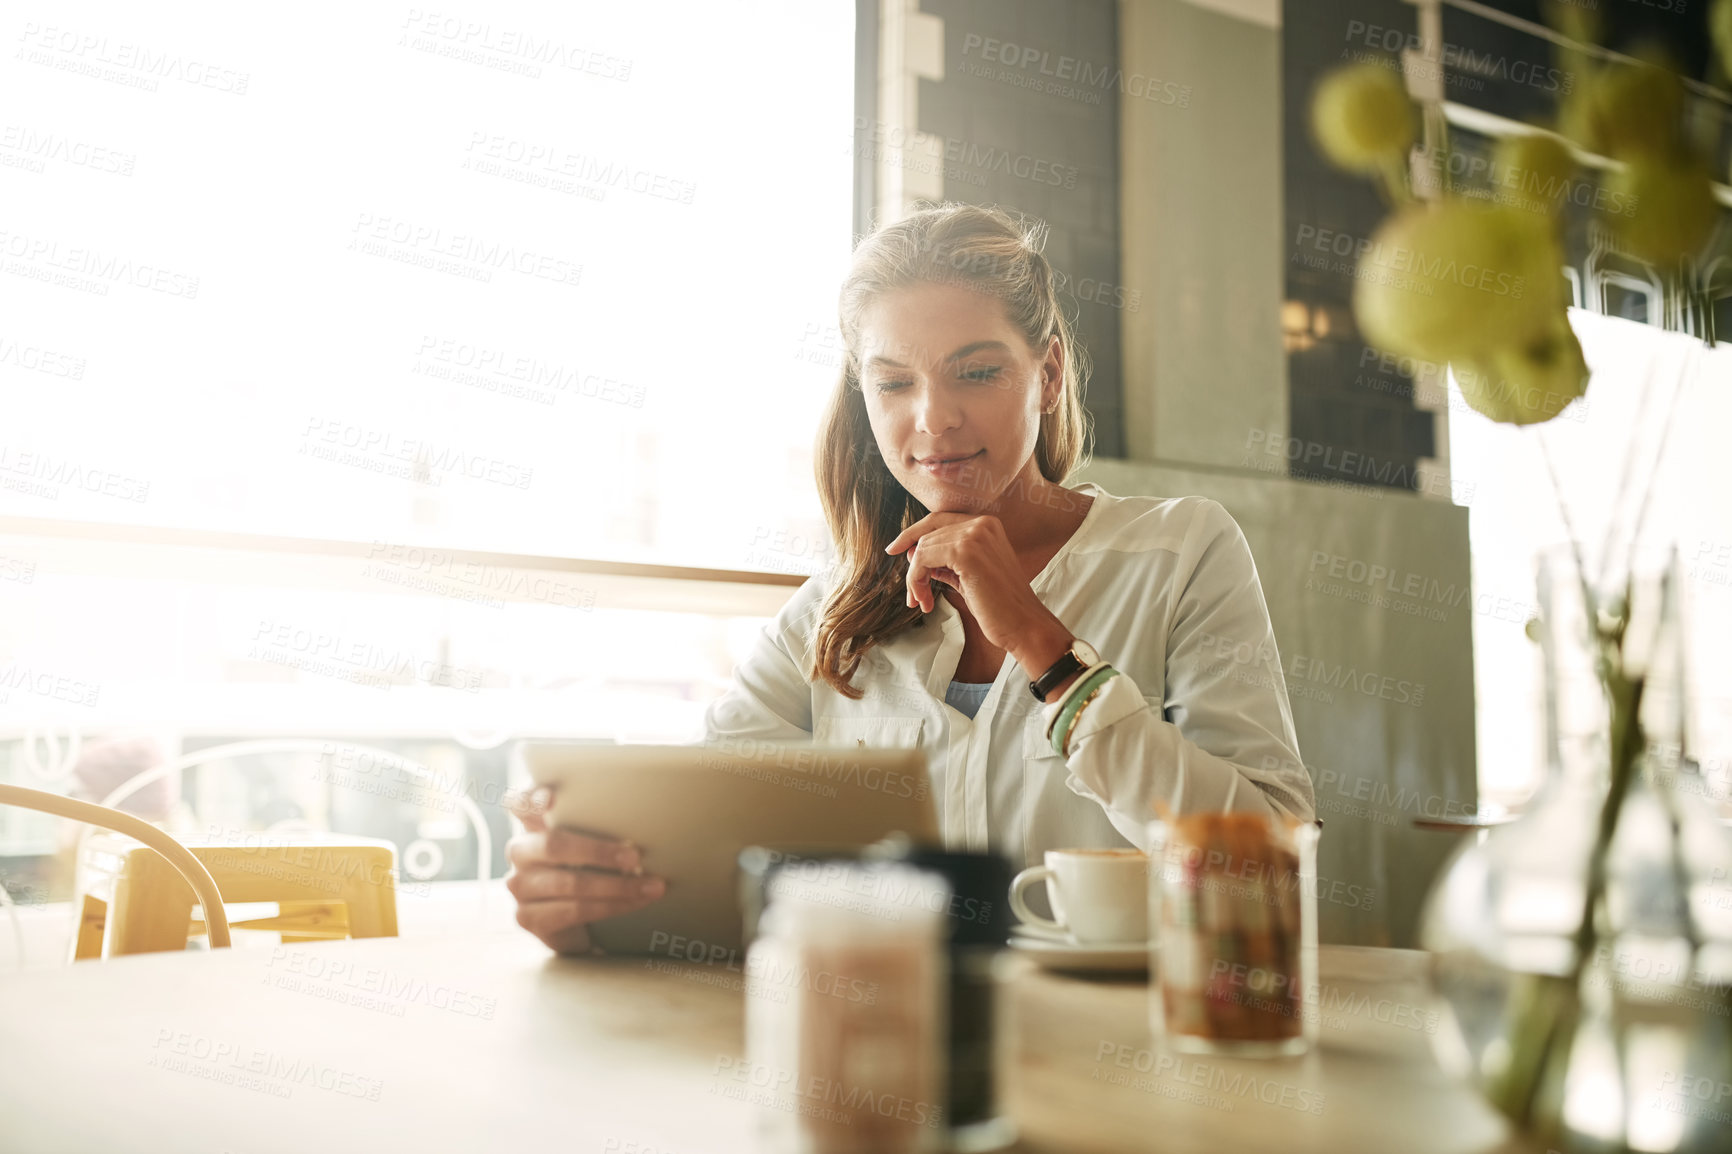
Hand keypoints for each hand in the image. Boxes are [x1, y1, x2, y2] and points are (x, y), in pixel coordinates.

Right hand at [505, 786, 666, 954]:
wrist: (576, 922)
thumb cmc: (590, 868)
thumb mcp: (592, 840)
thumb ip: (598, 825)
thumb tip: (641, 819)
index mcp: (533, 824)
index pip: (519, 803)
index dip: (531, 798)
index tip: (552, 799)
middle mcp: (520, 852)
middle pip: (553, 845)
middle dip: (599, 851)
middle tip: (635, 856)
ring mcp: (519, 886)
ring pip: (570, 883)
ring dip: (617, 886)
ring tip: (650, 886)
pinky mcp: (528, 917)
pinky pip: (574, 911)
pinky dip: (612, 906)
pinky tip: (635, 903)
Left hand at [884, 512, 1061, 653]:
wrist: (1024, 625)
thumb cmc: (999, 607)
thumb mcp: (968, 576)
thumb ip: (945, 561)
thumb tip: (914, 554)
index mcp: (987, 525)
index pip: (939, 520)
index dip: (913, 533)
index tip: (894, 549)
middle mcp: (982, 523)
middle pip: (927, 534)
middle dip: (914, 566)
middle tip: (913, 596)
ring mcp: (974, 535)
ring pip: (922, 548)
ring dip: (914, 579)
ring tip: (922, 602)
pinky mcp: (965, 551)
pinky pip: (922, 559)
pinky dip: (916, 581)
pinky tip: (925, 601)